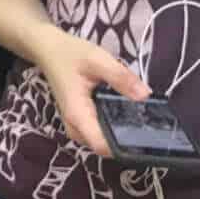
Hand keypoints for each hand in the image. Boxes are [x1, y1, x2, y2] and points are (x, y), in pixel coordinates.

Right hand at [31, 25, 150, 156]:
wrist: (49, 50)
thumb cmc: (69, 54)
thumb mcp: (97, 59)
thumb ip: (121, 77)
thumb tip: (145, 95)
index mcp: (78, 116)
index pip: (104, 146)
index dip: (127, 147)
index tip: (150, 137)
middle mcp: (76, 128)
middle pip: (107, 148)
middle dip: (129, 139)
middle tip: (151, 122)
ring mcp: (77, 128)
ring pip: (105, 142)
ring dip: (122, 132)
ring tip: (140, 115)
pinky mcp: (81, 124)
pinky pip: (101, 134)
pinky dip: (114, 126)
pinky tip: (125, 111)